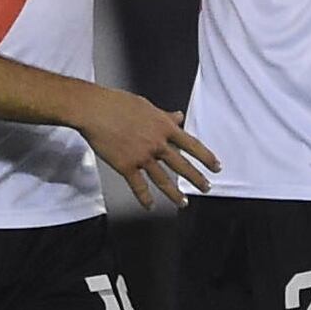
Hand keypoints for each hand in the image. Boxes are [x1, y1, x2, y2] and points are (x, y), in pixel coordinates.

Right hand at [74, 88, 220, 209]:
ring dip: (175, 193)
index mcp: (164, 127)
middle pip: (182, 165)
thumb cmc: (118, 103)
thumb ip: (165, 115)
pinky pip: (138, 186)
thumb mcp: (147, 106)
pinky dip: (145, 197)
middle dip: (196, 179)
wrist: (95, 110)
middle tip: (206, 188)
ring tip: (183, 203)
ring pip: (163, 179)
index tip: (216, 167)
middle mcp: (157, 143)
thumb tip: (179, 116)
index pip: (192, 145)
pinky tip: (150, 206)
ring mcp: (143, 156)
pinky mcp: (126, 166)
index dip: (206, 157)